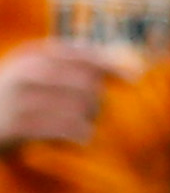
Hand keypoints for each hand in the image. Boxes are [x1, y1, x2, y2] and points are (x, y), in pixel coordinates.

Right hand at [0, 38, 128, 147]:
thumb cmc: (11, 98)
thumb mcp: (30, 73)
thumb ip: (64, 66)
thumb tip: (115, 66)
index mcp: (29, 56)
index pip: (78, 53)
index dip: (109, 64)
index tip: (134, 77)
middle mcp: (24, 73)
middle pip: (83, 82)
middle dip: (98, 100)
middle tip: (95, 113)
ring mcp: (17, 99)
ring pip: (76, 107)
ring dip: (89, 120)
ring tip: (86, 127)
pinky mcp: (15, 125)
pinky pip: (61, 128)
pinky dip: (78, 134)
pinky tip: (82, 139)